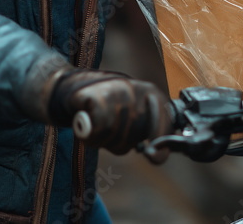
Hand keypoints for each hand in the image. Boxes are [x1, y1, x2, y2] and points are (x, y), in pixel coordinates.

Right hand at [48, 69, 172, 154]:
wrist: (77, 84)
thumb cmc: (109, 103)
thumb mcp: (134, 112)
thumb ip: (149, 131)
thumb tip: (158, 157)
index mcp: (152, 92)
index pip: (165, 124)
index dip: (160, 147)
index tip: (154, 157)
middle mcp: (136, 90)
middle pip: (133, 139)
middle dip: (119, 142)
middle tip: (109, 128)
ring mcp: (116, 91)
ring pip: (114, 137)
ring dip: (102, 139)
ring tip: (98, 123)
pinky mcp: (96, 97)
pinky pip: (97, 131)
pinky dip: (90, 133)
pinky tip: (87, 121)